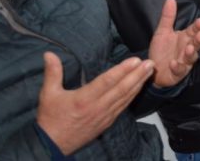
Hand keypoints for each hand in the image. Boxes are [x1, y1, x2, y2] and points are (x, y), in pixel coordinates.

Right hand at [36, 51, 153, 154]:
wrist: (51, 145)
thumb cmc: (50, 119)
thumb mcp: (48, 94)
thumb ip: (52, 73)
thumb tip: (49, 54)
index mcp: (83, 99)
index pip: (106, 82)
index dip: (122, 70)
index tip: (135, 60)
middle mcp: (97, 108)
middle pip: (121, 89)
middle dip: (138, 75)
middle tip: (150, 62)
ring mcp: (104, 116)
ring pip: (125, 98)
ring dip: (139, 83)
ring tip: (149, 71)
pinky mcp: (107, 122)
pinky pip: (123, 107)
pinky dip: (133, 96)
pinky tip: (139, 87)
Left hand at [147, 0, 199, 87]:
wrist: (153, 69)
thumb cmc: (161, 50)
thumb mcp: (162, 32)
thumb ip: (168, 17)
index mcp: (185, 37)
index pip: (194, 30)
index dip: (198, 27)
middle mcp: (187, 49)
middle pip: (197, 44)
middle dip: (199, 40)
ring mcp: (184, 62)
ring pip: (191, 58)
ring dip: (191, 54)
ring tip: (188, 49)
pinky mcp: (178, 73)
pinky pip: (179, 71)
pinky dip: (178, 67)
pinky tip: (174, 63)